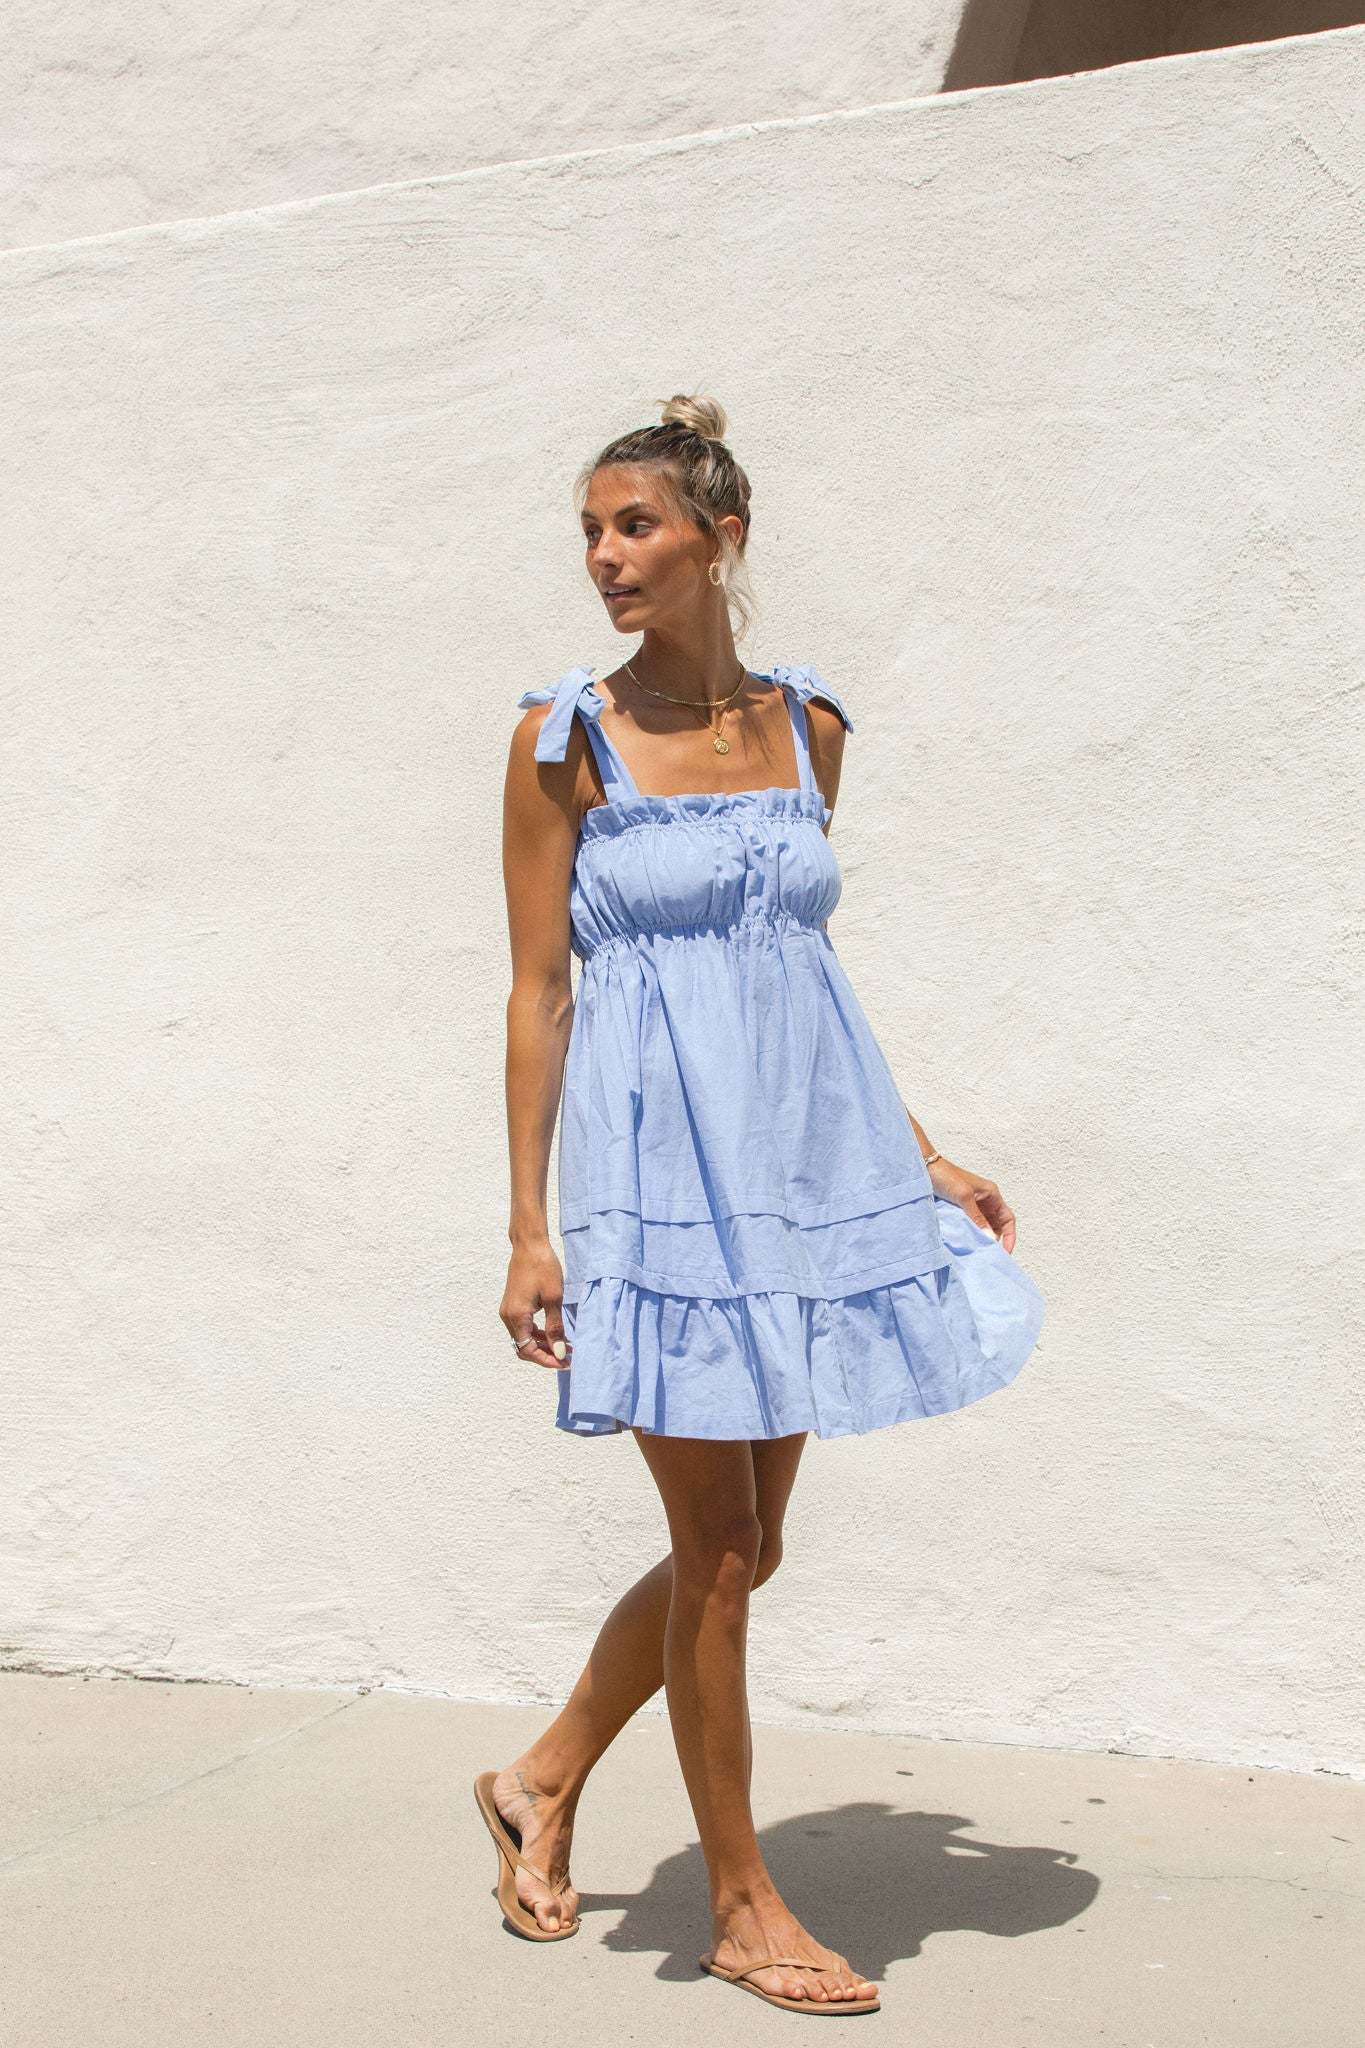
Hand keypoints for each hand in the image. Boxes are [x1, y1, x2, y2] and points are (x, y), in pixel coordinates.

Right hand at [500, 1243, 572, 1369]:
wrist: (530, 1245)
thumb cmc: (543, 1268)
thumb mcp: (554, 1298)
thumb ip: (555, 1328)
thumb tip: (558, 1352)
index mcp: (517, 1316)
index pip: (528, 1350)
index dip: (547, 1360)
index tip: (565, 1362)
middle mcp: (508, 1316)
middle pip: (524, 1347)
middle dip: (545, 1354)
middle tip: (568, 1356)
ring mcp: (508, 1310)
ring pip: (524, 1338)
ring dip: (543, 1344)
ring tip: (565, 1346)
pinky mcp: (512, 1305)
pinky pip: (523, 1327)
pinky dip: (537, 1334)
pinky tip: (555, 1333)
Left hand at [925, 1155, 1018, 1253]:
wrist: (923, 1168)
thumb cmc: (945, 1176)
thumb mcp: (963, 1196)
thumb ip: (977, 1217)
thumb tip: (989, 1238)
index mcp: (991, 1194)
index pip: (1008, 1219)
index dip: (1010, 1236)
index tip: (1006, 1252)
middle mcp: (985, 1200)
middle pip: (997, 1226)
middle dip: (996, 1240)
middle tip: (989, 1256)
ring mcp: (972, 1205)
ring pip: (983, 1227)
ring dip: (982, 1238)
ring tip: (978, 1252)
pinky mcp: (960, 1209)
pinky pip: (970, 1225)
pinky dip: (970, 1234)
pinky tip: (966, 1243)